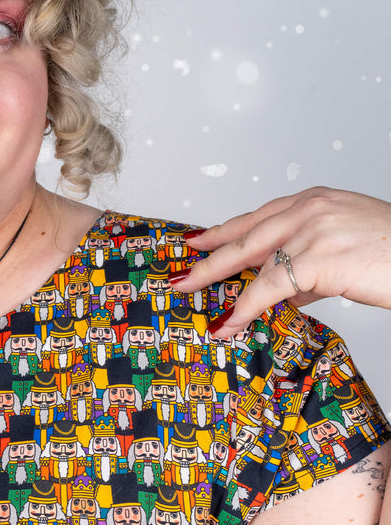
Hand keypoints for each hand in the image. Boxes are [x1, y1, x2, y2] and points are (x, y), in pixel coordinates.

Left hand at [171, 187, 390, 336]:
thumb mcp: (345, 252)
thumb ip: (310, 269)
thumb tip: (286, 294)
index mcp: (315, 201)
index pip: (257, 217)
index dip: (223, 231)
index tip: (198, 241)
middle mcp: (310, 209)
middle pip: (244, 234)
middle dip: (207, 257)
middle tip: (179, 274)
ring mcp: (313, 231)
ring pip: (248, 258)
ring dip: (213, 280)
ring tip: (188, 295)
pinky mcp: (318, 259)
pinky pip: (267, 288)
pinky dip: (243, 308)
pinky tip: (228, 323)